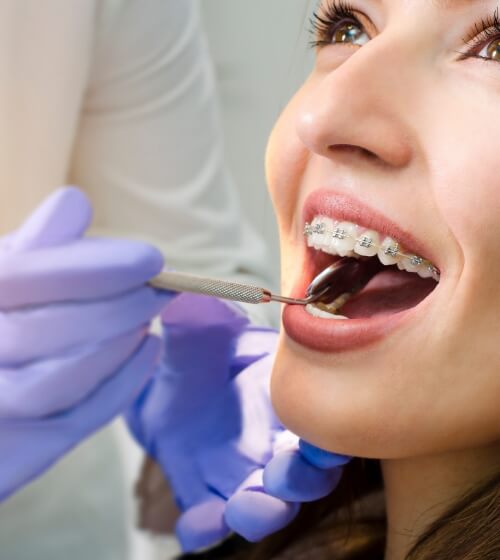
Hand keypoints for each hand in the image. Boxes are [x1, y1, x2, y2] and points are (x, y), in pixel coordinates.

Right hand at [0, 187, 172, 500]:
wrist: (1, 378)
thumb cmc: (5, 318)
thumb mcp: (8, 276)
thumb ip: (36, 247)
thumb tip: (75, 203)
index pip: (21, 279)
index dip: (93, 269)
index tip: (151, 259)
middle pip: (40, 333)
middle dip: (116, 308)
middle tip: (160, 292)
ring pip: (52, 384)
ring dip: (116, 347)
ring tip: (146, 320)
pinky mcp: (11, 451)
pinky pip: (71, 422)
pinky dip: (120, 385)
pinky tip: (149, 350)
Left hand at [127, 294, 349, 550]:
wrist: (159, 383)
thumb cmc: (192, 351)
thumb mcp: (193, 333)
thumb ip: (200, 323)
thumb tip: (192, 304)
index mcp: (284, 395)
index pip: (323, 417)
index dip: (332, 432)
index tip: (326, 437)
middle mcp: (273, 439)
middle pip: (307, 473)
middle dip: (303, 480)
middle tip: (283, 474)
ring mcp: (240, 471)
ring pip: (267, 504)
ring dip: (262, 512)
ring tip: (243, 506)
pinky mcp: (205, 492)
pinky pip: (210, 521)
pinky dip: (205, 528)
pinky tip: (194, 523)